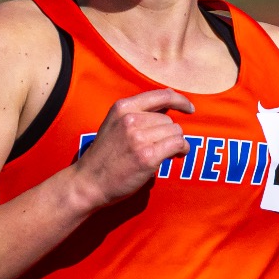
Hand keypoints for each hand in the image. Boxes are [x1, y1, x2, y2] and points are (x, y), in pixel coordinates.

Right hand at [69, 88, 194, 207]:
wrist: (89, 182)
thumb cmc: (104, 156)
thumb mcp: (114, 125)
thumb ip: (138, 114)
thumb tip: (170, 106)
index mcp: (122, 107)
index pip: (161, 95)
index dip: (180, 101)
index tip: (189, 108)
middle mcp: (130, 119)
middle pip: (169, 120)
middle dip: (170, 133)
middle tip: (161, 147)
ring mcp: (138, 138)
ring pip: (175, 132)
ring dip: (176, 143)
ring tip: (166, 153)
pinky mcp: (147, 157)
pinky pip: (177, 145)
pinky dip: (181, 149)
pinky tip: (176, 155)